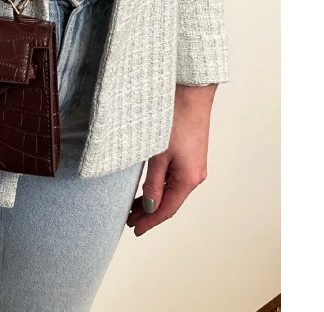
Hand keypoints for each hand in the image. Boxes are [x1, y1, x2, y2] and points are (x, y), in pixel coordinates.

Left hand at [126, 84, 216, 235]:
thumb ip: (154, 183)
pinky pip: (174, 178)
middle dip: (149, 213)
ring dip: (154, 199)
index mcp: (189, 179)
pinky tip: (149, 187)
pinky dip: (160, 186)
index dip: (150, 222)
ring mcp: (194, 165)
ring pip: (172, 190)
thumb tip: (150, 206)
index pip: (167, 209)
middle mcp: (195, 175)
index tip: (135, 230)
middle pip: (170, 202)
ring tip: (134, 207)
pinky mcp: (191, 154)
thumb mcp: (158, 154)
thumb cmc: (175, 119)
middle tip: (128, 220)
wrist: (191, 93)